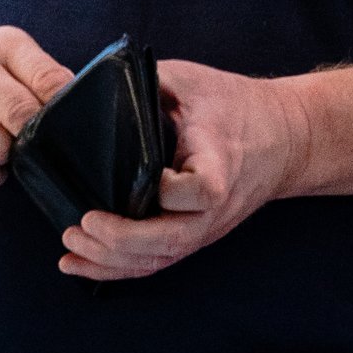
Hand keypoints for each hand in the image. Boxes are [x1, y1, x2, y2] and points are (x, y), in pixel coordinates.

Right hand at [0, 28, 72, 190]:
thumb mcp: (20, 67)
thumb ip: (48, 84)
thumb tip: (81, 114)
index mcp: (3, 44)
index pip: (49, 80)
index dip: (62, 108)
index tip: (63, 121)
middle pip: (20, 116)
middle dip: (31, 136)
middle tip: (27, 136)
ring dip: (5, 157)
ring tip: (0, 144)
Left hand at [56, 56, 313, 281]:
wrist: (281, 137)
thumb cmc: (232, 105)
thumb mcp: (192, 82)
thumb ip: (149, 86)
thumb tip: (93, 90)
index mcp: (219, 166)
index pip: (199, 191)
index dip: (170, 190)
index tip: (148, 174)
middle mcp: (212, 209)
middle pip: (171, 240)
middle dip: (120, 240)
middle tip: (80, 225)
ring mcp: (202, 229)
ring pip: (157, 260)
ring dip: (110, 261)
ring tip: (70, 246)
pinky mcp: (191, 238)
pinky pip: (152, 263)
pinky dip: (114, 269)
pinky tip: (80, 265)